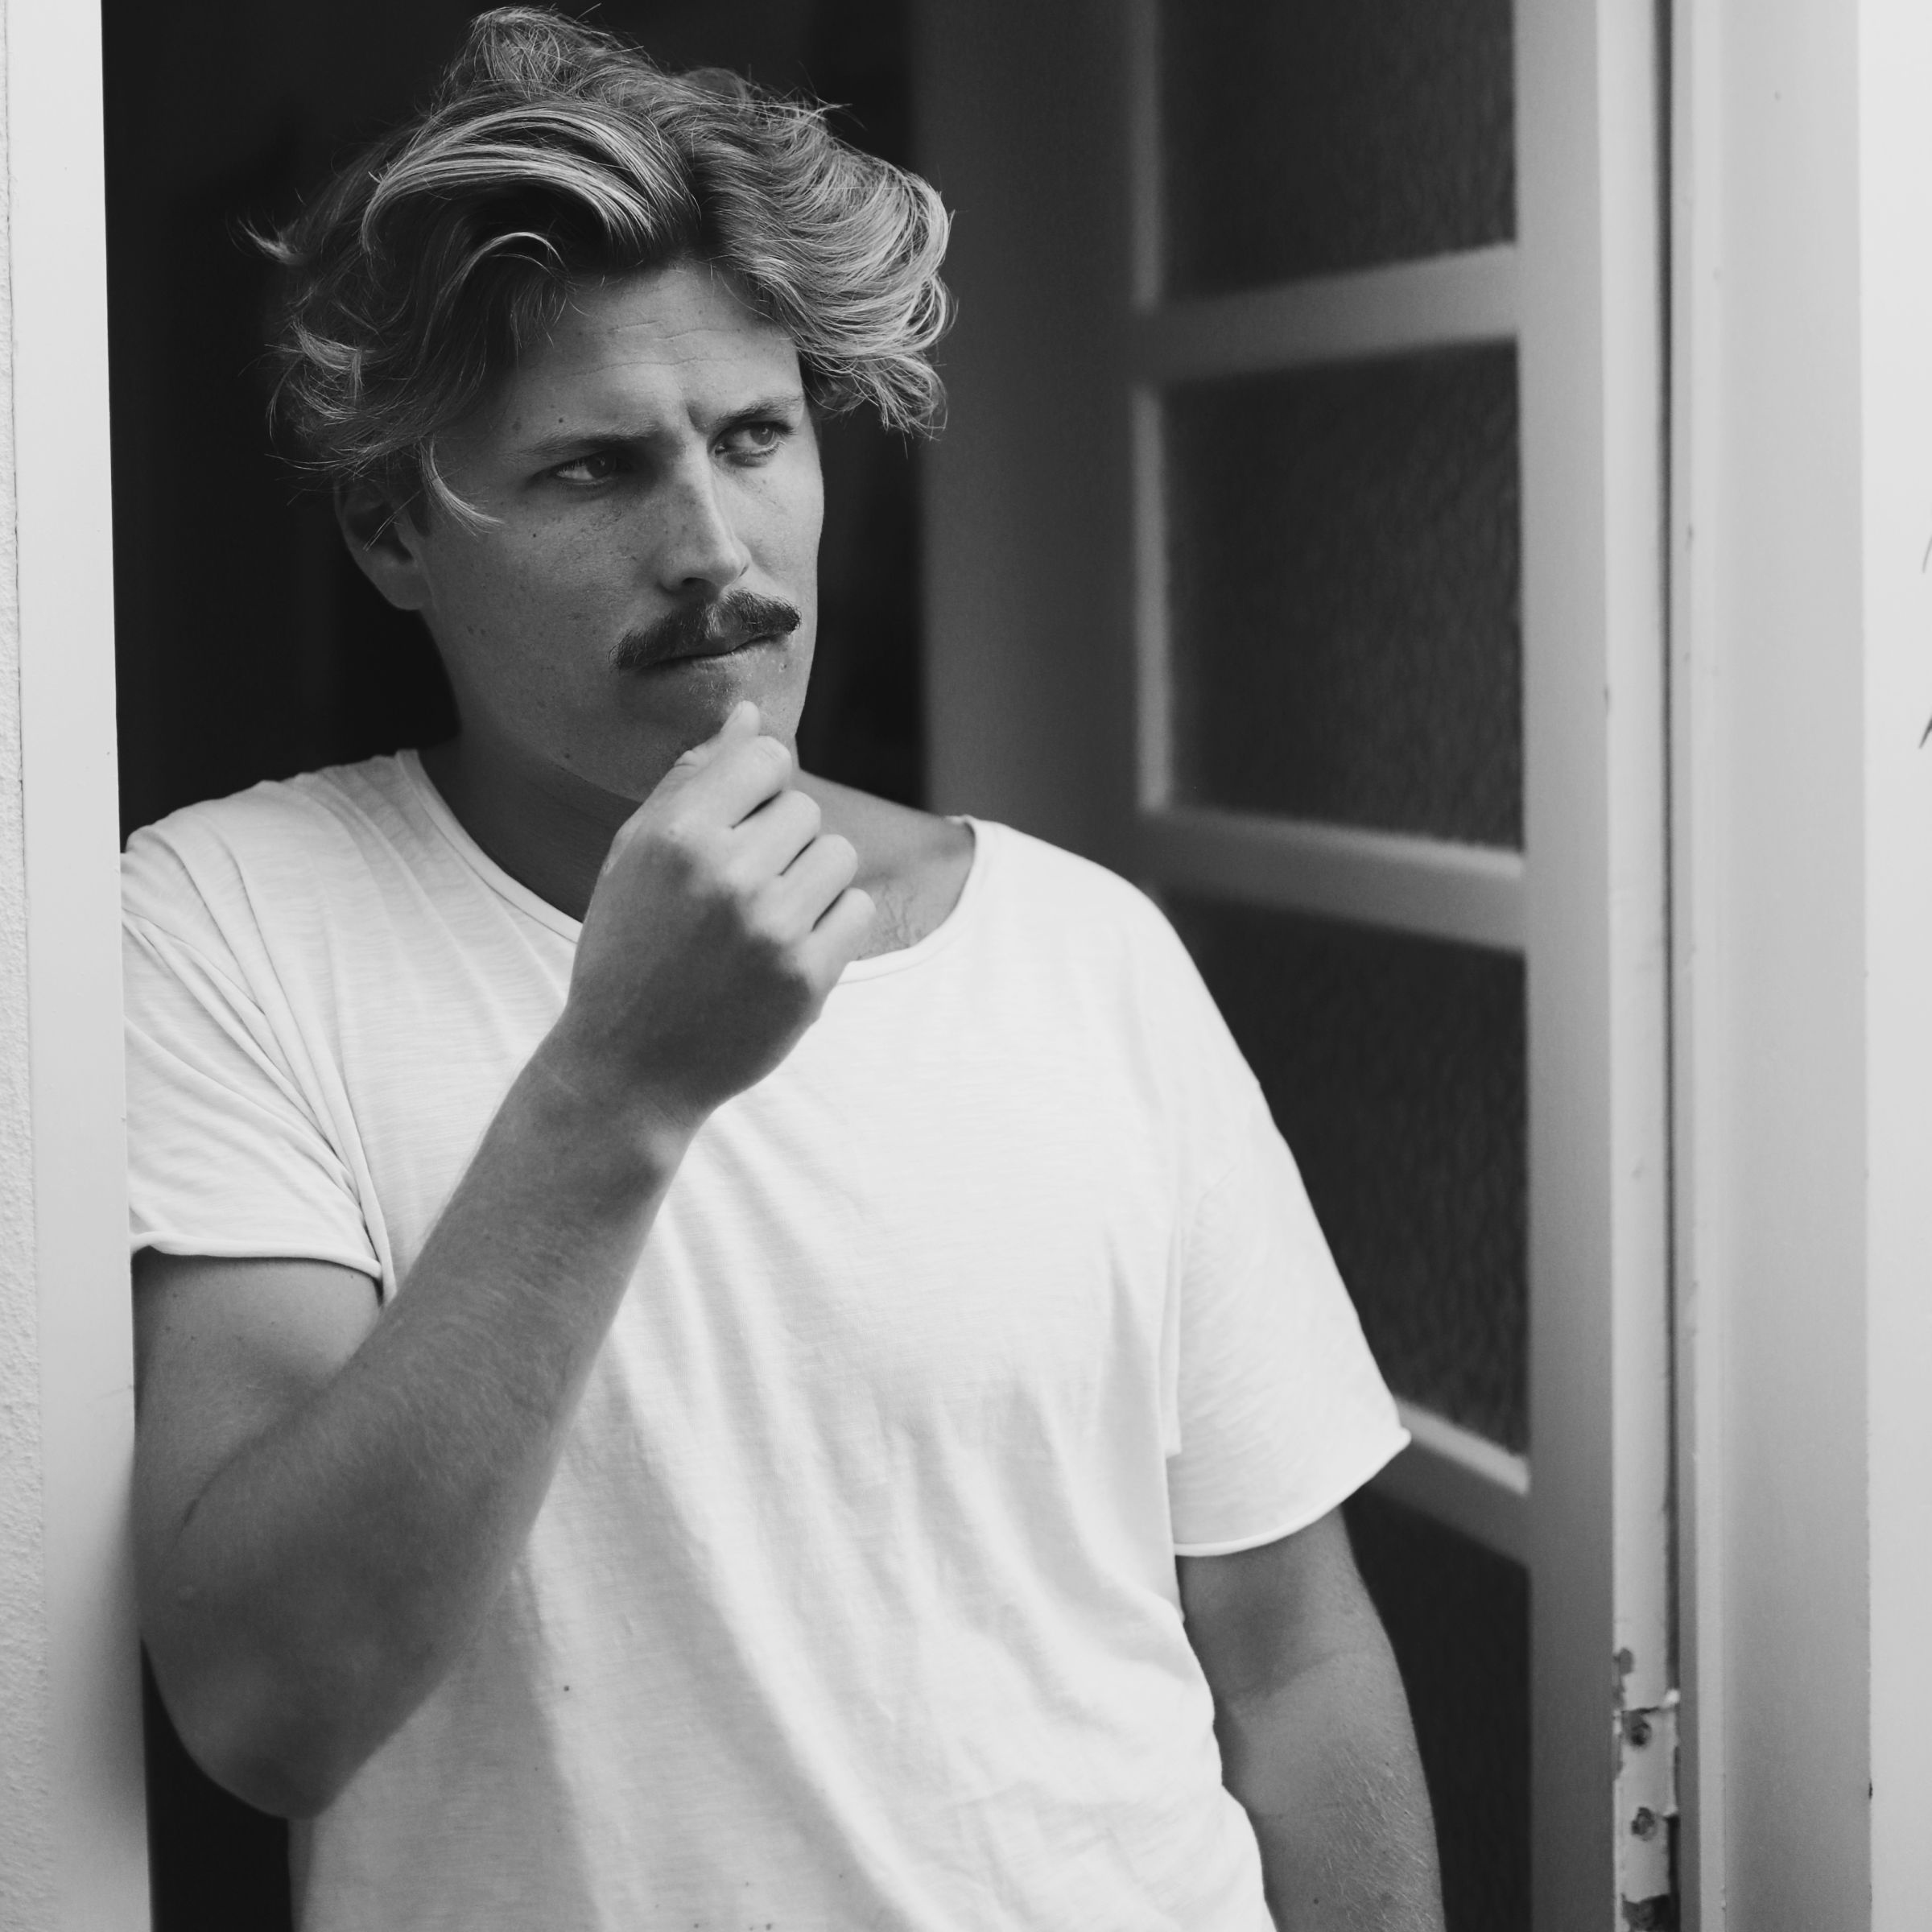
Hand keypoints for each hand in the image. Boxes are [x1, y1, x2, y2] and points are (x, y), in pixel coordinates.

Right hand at [544, 702, 873, 1135]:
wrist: (630, 1068)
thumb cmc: (631, 948)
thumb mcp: (636, 855)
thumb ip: (693, 779)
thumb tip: (750, 715)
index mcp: (676, 833)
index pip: (768, 755)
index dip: (759, 788)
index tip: (737, 828)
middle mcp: (726, 874)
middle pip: (805, 808)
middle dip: (780, 842)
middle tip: (735, 894)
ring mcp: (772, 928)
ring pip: (837, 855)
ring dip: (810, 882)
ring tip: (761, 921)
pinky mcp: (808, 976)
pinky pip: (856, 910)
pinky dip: (831, 928)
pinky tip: (784, 952)